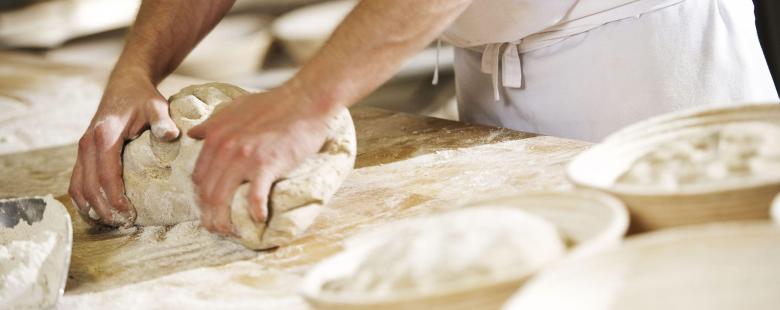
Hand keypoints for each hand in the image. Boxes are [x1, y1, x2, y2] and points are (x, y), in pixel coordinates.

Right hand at [69, 73, 179, 225]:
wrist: (125, 83)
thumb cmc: (143, 97)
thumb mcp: (157, 106)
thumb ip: (163, 121)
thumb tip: (171, 136)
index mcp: (105, 136)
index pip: (106, 176)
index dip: (115, 199)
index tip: (129, 214)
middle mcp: (88, 143)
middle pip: (88, 186)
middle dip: (103, 209)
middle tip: (123, 224)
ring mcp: (82, 148)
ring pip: (77, 187)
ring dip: (91, 208)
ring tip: (111, 223)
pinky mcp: (83, 152)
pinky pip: (76, 181)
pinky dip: (84, 199)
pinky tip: (98, 212)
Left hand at [187, 83, 329, 235]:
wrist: (304, 101)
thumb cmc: (273, 103)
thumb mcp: (235, 107)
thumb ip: (213, 123)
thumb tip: (193, 134)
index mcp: (216, 136)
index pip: (198, 176)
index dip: (200, 197)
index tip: (208, 209)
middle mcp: (225, 148)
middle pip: (207, 192)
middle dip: (208, 215)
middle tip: (216, 228)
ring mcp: (246, 158)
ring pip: (223, 199)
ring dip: (225, 221)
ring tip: (232, 232)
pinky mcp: (268, 165)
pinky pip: (255, 197)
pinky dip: (255, 212)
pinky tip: (258, 219)